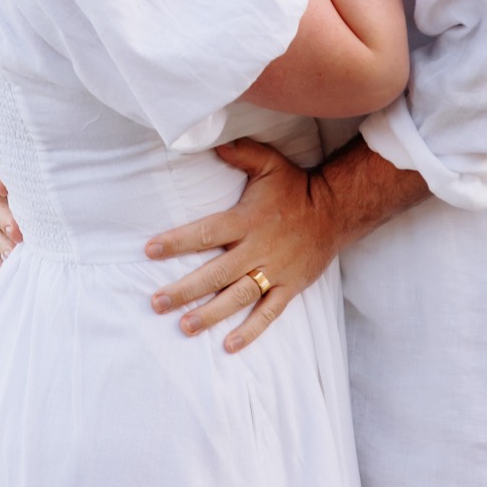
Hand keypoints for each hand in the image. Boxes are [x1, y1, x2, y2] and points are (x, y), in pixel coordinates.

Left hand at [146, 140, 342, 353]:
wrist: (336, 210)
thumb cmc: (295, 187)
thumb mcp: (270, 163)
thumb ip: (240, 153)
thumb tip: (211, 140)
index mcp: (247, 220)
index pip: (207, 232)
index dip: (178, 242)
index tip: (151, 250)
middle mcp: (258, 249)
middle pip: (216, 273)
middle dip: (185, 289)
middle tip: (157, 302)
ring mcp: (275, 271)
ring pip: (238, 297)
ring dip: (210, 314)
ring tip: (185, 326)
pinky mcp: (290, 286)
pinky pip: (269, 312)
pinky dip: (250, 331)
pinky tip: (229, 346)